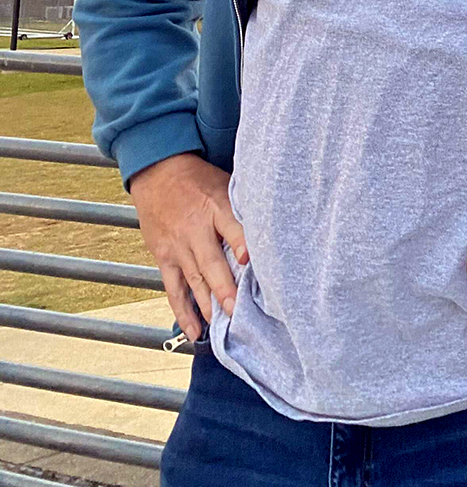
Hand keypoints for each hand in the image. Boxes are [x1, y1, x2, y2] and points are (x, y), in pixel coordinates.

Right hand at [127, 152, 247, 340]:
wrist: (158, 171)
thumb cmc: (201, 179)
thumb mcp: (227, 183)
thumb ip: (245, 207)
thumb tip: (271, 232)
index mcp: (215, 205)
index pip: (231, 226)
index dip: (241, 243)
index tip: (249, 260)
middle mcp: (194, 228)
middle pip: (210, 262)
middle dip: (224, 288)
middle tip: (236, 311)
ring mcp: (176, 245)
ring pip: (193, 280)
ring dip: (206, 306)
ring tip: (220, 328)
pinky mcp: (163, 256)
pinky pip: (173, 288)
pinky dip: (182, 311)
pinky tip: (193, 331)